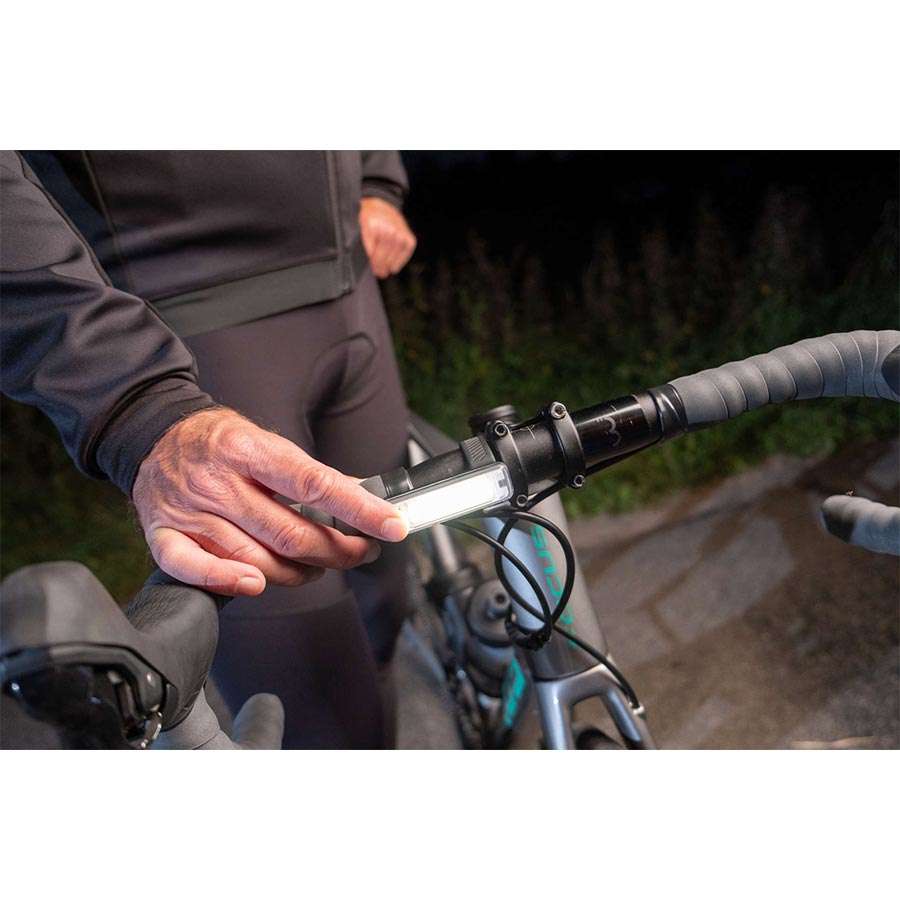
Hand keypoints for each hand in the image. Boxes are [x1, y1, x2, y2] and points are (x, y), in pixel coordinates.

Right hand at [132, 408, 407, 596]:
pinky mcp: (165, 534)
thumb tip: (360, 498)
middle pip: (290, 533)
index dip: (359, 510)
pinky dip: (229, 583)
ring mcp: (190, 510)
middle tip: (359, 551)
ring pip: (256, 559)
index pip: (315, 483)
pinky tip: (257, 584)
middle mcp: (219, 481)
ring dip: (299, 573)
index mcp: (249, 449)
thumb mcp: (266, 439)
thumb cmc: (220, 442)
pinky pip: (195, 569)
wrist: (155, 433)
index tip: (392, 526)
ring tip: (317, 566)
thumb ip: (306, 472)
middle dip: (337, 551)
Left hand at [359, 196, 416, 277]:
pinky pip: (405, 253)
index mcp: (375, 227)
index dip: (373, 264)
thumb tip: (371, 261)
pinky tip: (395, 267)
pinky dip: (400, 261)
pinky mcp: (408, 237)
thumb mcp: (362, 228)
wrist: (383, 203)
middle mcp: (389, 230)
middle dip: (381, 267)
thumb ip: (366, 244)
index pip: (373, 252)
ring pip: (394, 256)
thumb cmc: (372, 216)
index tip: (374, 271)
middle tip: (380, 274)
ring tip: (386, 271)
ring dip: (390, 266)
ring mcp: (400, 234)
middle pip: (384, 256)